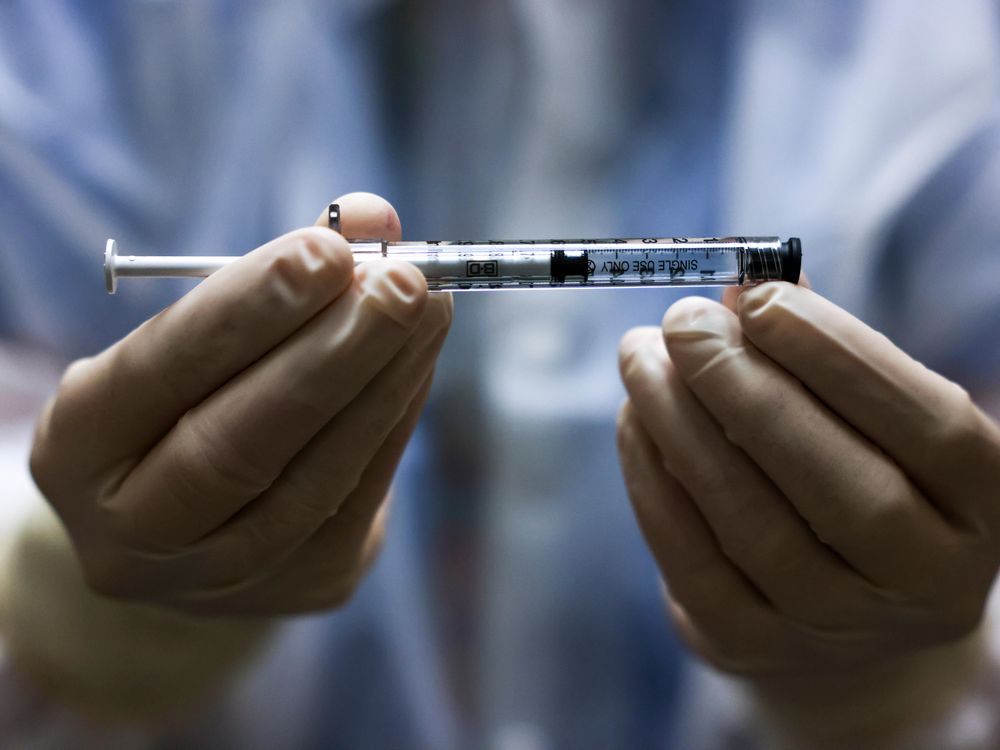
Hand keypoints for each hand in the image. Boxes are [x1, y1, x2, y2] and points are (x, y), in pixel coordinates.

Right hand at [30, 192, 451, 614]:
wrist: (190, 528)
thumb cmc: (187, 405)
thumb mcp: (197, 341)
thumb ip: (277, 275)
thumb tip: (374, 218)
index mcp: (78, 449)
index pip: (162, 371)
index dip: (249, 310)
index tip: (326, 249)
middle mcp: (133, 530)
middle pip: (238, 443)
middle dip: (331, 354)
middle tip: (400, 280)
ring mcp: (219, 575)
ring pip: (313, 479)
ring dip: (383, 382)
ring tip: (428, 308)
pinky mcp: (303, 584)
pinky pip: (360, 494)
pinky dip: (397, 418)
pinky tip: (420, 360)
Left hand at [617, 282, 999, 736]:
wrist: (838, 600)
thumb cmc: (854, 468)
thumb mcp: (865, 412)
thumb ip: (816, 350)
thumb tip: (738, 289)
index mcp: (985, 503)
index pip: (929, 426)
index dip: (838, 356)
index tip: (757, 296)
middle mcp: (928, 580)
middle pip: (843, 489)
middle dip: (746, 391)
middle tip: (681, 323)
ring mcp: (839, 628)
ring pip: (755, 527)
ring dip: (682, 428)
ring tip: (640, 358)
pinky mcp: (753, 646)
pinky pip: (693, 563)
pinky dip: (652, 481)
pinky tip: (632, 420)